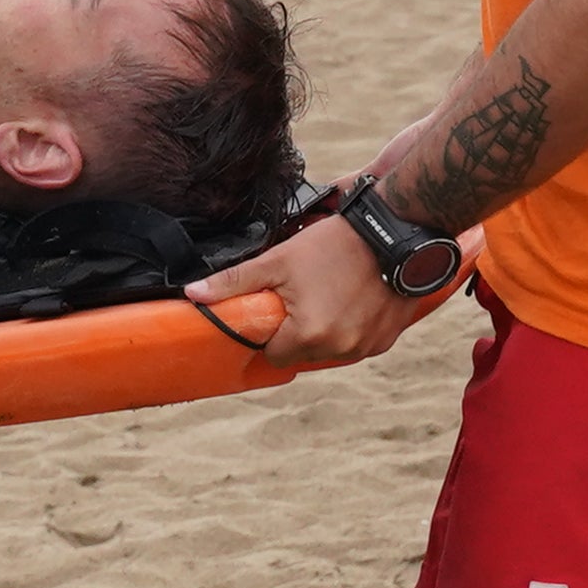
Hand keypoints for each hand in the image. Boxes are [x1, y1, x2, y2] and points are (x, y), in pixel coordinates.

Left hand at [196, 207, 454, 372]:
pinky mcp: (387, 340)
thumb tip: (193, 295)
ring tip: (332, 293)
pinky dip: (353, 328)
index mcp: (308, 335)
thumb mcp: (278, 259)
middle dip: (300, 331)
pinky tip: (354, 300)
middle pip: (303, 354)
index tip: (280, 308)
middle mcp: (340, 349)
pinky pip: (359, 344)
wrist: (394, 232)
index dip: (273, 333)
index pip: (275, 355)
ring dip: (328, 332)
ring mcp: (367, 347)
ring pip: (332, 350)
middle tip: (306, 294)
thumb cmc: (333, 243)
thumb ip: (235, 282)